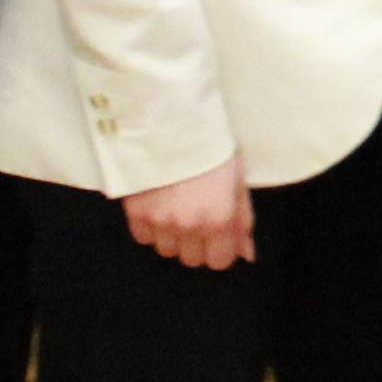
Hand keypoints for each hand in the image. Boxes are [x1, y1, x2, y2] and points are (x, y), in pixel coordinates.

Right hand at [123, 155, 254, 269]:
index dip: (221, 249)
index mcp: (219, 218)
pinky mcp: (136, 211)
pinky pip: (143, 237)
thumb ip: (242, 220)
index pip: (220, 261)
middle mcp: (189, 225)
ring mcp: (159, 220)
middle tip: (197, 215)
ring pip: (167, 250)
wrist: (170, 120)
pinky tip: (159, 204)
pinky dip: (151, 227)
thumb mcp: (237, 179)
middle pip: (192, 259)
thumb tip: (246, 254)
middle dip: (197, 243)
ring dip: (173, 235)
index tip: (218, 234)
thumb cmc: (210, 146)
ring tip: (177, 206)